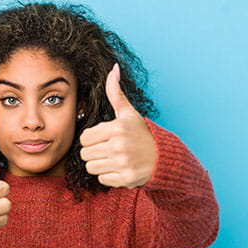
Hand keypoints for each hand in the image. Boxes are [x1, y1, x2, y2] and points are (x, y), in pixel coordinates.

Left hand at [79, 63, 156, 187]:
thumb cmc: (142, 134)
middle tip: (108, 150)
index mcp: (117, 128)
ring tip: (113, 159)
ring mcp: (123, 163)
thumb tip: (113, 68)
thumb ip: (115, 93)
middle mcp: (119, 145)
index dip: (92, 139)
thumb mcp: (129, 113)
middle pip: (85, 154)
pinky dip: (108, 176)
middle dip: (94, 153)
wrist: (163, 158)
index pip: (84, 138)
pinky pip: (101, 179)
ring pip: (91, 167)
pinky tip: (119, 169)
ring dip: (99, 165)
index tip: (104, 139)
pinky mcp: (125, 179)